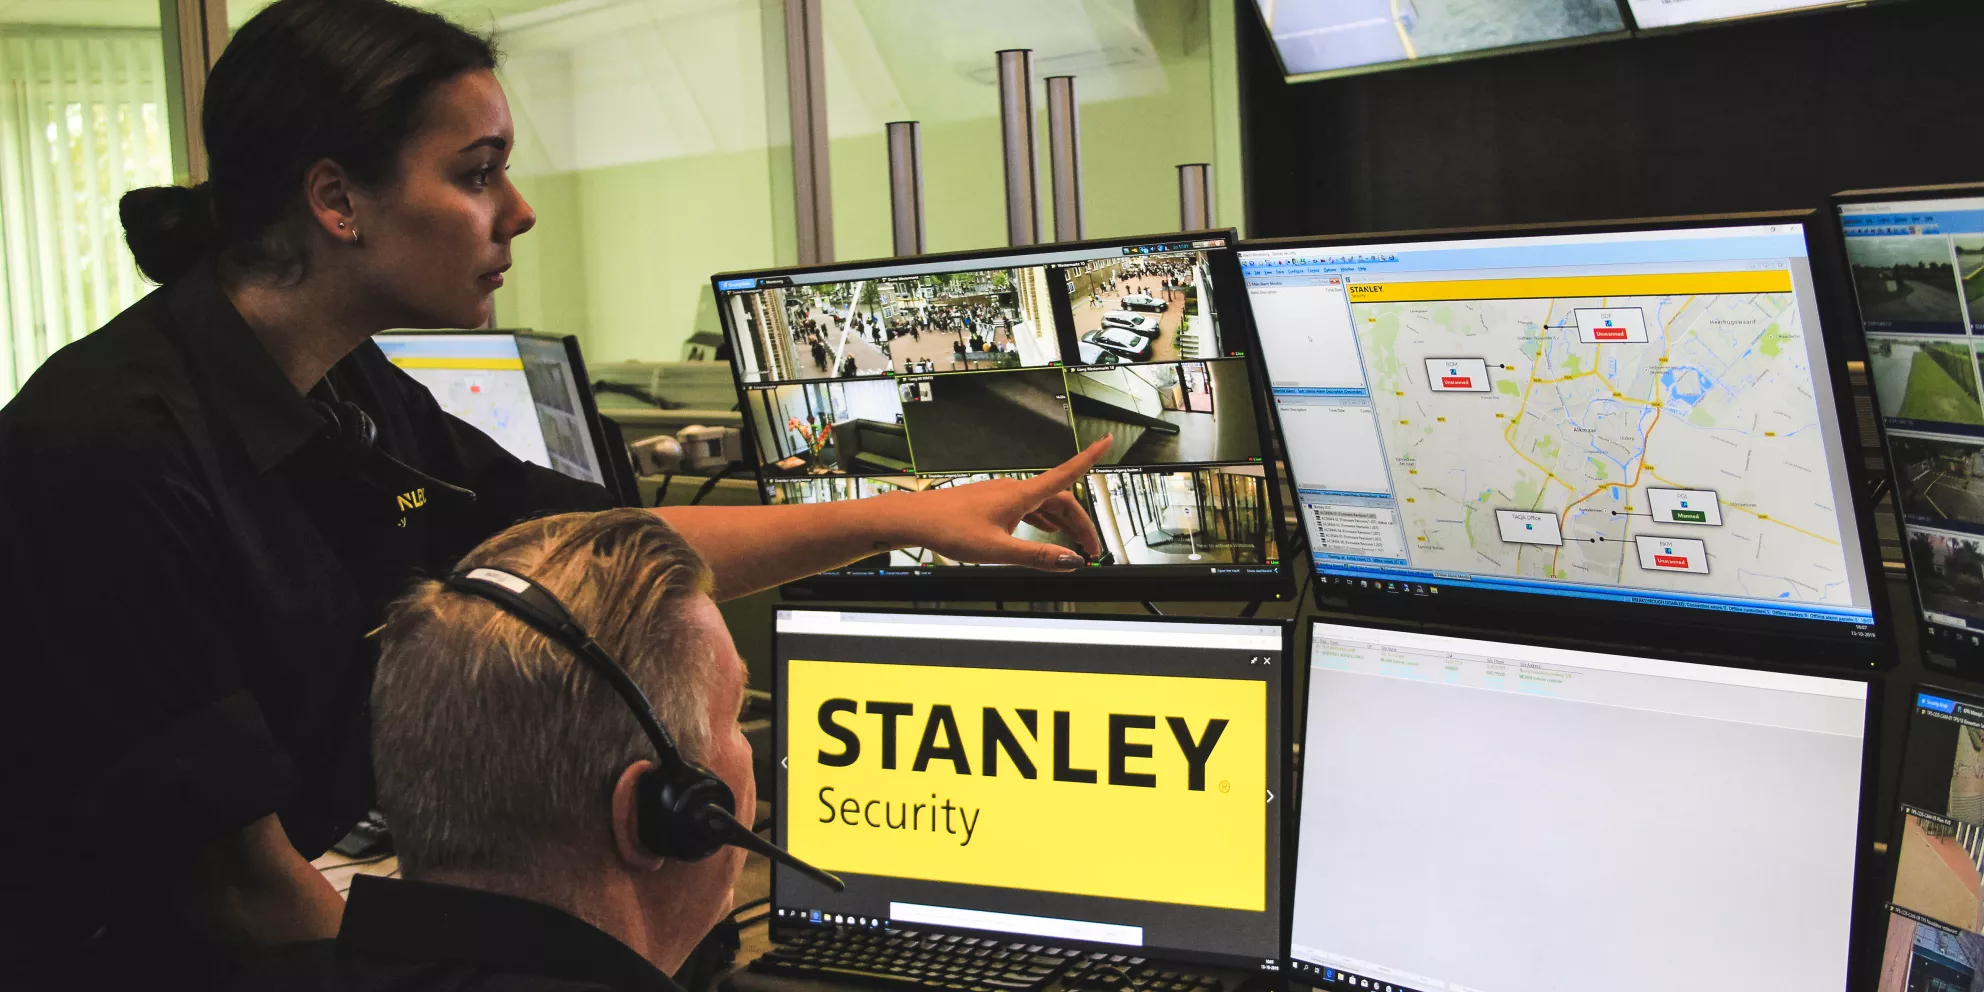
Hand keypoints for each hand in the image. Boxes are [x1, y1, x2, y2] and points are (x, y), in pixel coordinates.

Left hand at [899, 436, 1112, 570]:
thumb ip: (1036, 555)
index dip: (1089, 458)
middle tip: (1093, 549)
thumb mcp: (997, 550)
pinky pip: (1029, 506)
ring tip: (1075, 547)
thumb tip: (1070, 561)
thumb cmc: (949, 530)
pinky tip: (1046, 531)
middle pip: (1060, 499)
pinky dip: (1045, 519)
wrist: (915, 519)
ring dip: (1064, 524)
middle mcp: (1015, 490)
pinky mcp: (993, 503)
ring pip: (1044, 504)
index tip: (1107, 441)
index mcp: (1020, 495)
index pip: (1065, 474)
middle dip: (1081, 523)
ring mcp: (1003, 495)